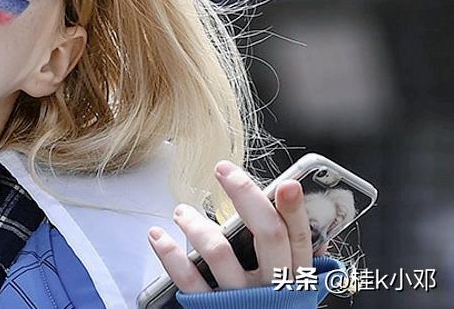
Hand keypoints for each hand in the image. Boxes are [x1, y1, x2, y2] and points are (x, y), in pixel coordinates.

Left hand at [147, 160, 329, 292]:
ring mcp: (241, 299)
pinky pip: (188, 280)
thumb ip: (296, 257)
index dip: (294, 210)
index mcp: (295, 276)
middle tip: (223, 169)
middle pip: (266, 234)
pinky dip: (170, 255)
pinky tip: (157, 236)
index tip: (286, 184)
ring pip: (220, 252)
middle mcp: (271, 286)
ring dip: (197, 224)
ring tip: (181, 212)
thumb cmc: (271, 307)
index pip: (298, 237)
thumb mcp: (293, 288)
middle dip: (245, 195)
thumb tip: (307, 221)